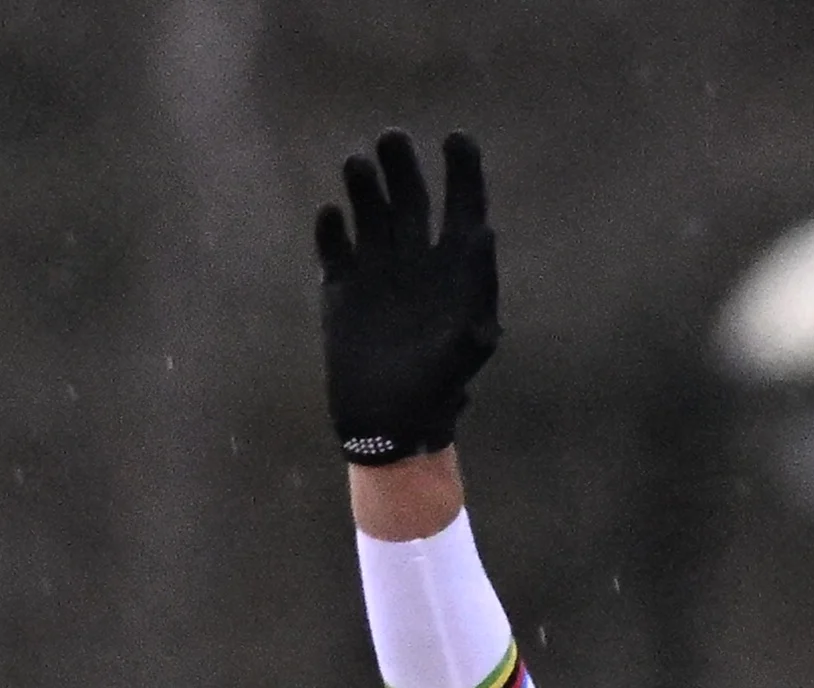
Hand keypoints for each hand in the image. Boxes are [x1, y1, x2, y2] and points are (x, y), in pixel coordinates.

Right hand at [314, 129, 497, 463]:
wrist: (389, 422)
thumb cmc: (439, 386)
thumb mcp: (469, 342)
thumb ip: (477, 289)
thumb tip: (482, 235)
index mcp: (454, 266)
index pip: (463, 205)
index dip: (463, 170)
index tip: (456, 139)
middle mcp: (416, 257)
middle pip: (411, 197)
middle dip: (403, 165)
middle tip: (392, 138)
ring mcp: (377, 268)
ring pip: (371, 211)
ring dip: (366, 185)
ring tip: (359, 163)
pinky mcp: (341, 286)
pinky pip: (334, 246)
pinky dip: (331, 230)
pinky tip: (332, 216)